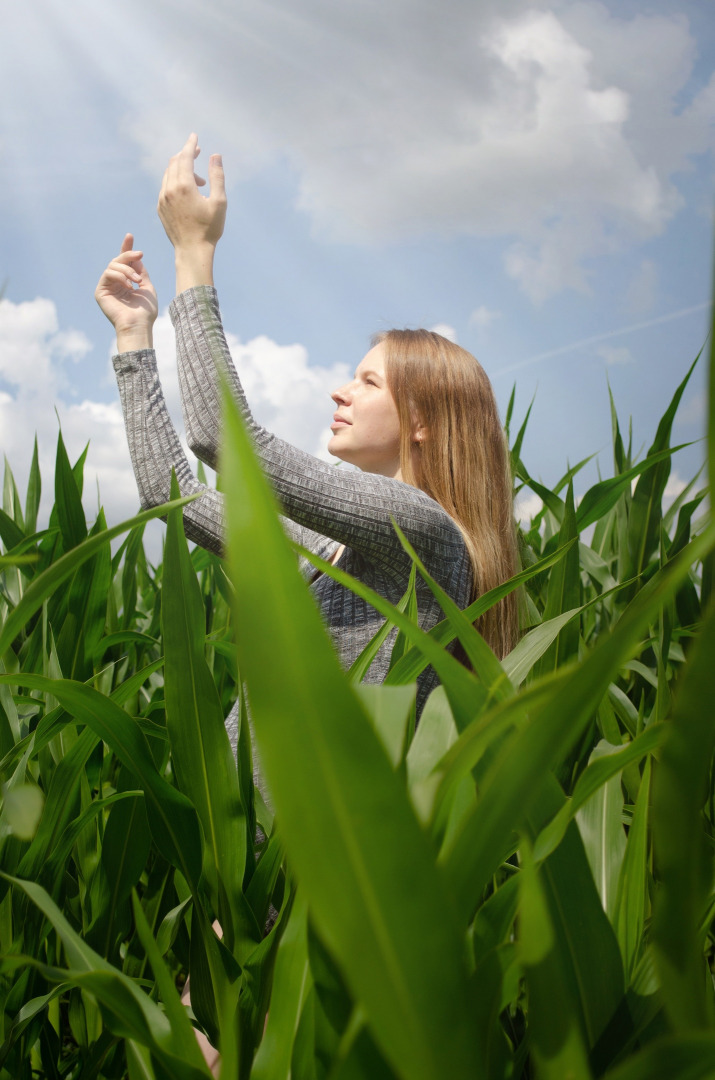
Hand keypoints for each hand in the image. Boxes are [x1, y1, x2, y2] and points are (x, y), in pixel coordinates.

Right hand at [95, 234, 157, 349]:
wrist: (138, 325)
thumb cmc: (145, 311)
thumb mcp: (147, 286)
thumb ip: (140, 271)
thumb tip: (135, 256)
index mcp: (125, 283)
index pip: (124, 263)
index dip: (126, 249)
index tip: (130, 236)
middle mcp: (115, 284)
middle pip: (117, 261)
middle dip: (129, 255)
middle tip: (140, 255)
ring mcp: (106, 287)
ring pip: (113, 266)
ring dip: (127, 270)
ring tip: (137, 281)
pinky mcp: (100, 291)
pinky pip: (108, 274)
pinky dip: (120, 276)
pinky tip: (128, 286)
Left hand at [158, 133, 225, 253]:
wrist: (192, 251)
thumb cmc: (209, 229)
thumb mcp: (219, 202)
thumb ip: (217, 176)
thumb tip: (215, 155)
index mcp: (184, 186)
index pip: (185, 157)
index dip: (190, 145)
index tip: (195, 136)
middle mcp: (169, 190)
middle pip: (174, 162)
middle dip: (186, 155)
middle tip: (198, 154)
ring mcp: (162, 199)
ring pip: (168, 174)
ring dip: (182, 170)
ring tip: (199, 182)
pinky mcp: (160, 208)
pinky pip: (165, 186)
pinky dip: (175, 181)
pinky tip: (187, 191)